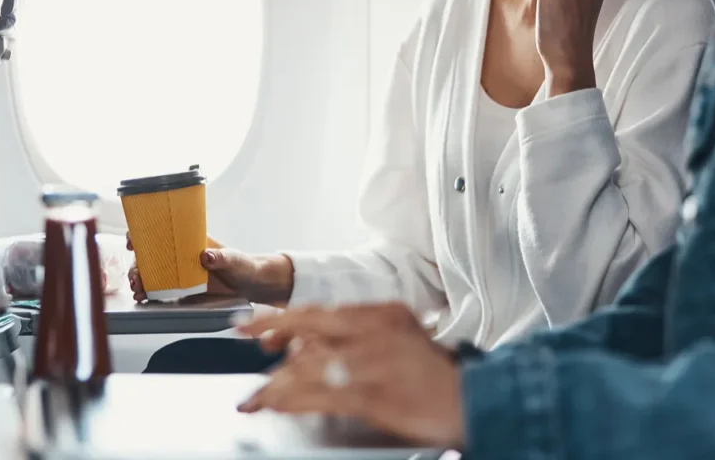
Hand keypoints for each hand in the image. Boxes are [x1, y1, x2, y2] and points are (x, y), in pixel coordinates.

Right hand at [126, 233, 293, 305]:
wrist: (252, 285)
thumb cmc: (245, 266)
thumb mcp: (235, 260)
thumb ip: (222, 257)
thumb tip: (205, 255)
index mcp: (191, 241)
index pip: (162, 231)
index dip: (143, 234)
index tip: (133, 241)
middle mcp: (181, 255)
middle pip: (150, 255)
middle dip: (137, 264)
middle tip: (136, 276)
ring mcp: (179, 272)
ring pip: (151, 272)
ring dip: (140, 278)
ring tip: (138, 289)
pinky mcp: (181, 289)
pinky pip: (159, 289)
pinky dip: (148, 292)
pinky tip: (143, 298)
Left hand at [233, 303, 465, 448]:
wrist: (473, 397)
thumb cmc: (437, 374)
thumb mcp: (403, 336)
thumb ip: (361, 335)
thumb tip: (312, 346)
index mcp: (383, 313)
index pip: (322, 310)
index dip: (283, 316)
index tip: (255, 322)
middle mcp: (375, 331)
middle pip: (309, 326)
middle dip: (270, 330)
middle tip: (242, 338)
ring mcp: (372, 362)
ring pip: (308, 366)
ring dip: (275, 383)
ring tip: (255, 397)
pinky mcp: (372, 394)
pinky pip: (320, 395)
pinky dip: (292, 400)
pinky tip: (276, 404)